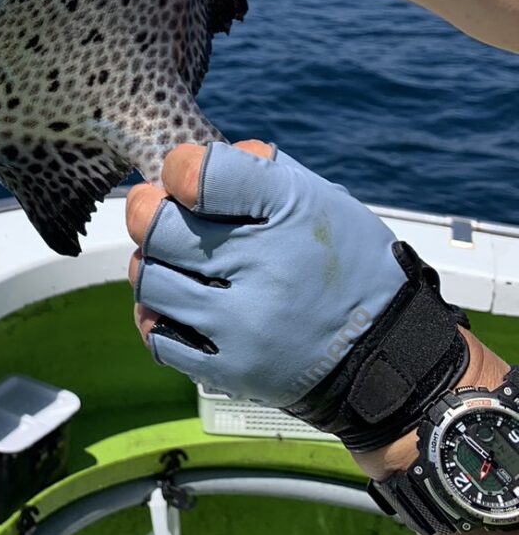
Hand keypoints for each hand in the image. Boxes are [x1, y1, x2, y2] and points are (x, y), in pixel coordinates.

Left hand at [125, 140, 449, 414]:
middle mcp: (266, 266)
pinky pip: (159, 338)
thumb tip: (185, 165)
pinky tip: (175, 304)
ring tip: (170, 261)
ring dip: (152, 264)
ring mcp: (246, 324)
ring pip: (151, 280)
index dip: (178, 167)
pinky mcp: (234, 370)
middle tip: (156, 213)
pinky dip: (157, 316)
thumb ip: (254, 167)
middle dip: (148, 213)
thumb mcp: (318, 196)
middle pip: (159, 229)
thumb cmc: (341, 260)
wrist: (386, 350)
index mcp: (290, 211)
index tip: (182, 176)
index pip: (202, 175)